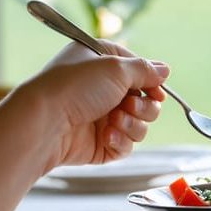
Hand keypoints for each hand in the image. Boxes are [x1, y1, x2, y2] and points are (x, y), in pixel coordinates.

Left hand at [28, 41, 169, 169]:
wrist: (46, 123)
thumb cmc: (74, 87)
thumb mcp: (116, 68)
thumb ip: (145, 70)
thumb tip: (165, 70)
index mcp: (104, 65)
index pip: (140, 72)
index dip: (152, 83)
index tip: (157, 92)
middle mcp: (104, 90)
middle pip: (146, 102)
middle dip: (143, 107)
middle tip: (128, 106)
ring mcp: (103, 118)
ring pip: (140, 125)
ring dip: (132, 124)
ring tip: (113, 122)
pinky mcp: (101, 143)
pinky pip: (127, 145)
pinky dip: (121, 140)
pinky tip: (106, 136)